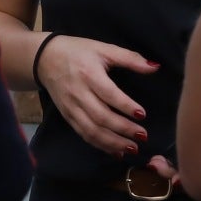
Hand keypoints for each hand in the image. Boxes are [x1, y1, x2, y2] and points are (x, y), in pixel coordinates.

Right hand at [37, 34, 158, 158]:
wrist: (45, 58)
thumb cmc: (78, 51)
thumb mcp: (103, 48)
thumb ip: (130, 58)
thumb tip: (155, 67)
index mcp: (89, 74)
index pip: (108, 94)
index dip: (125, 106)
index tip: (142, 114)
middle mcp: (78, 93)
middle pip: (100, 116)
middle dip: (122, 129)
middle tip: (142, 136)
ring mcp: (71, 107)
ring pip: (92, 130)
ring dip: (113, 142)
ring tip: (132, 148)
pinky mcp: (67, 117)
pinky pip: (84, 134)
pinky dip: (100, 145)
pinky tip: (116, 151)